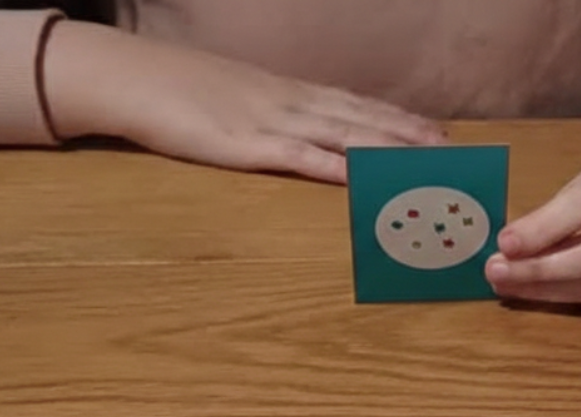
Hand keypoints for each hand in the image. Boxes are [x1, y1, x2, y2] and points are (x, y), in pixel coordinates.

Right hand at [42, 20, 444, 182]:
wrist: (129, 75)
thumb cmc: (181, 90)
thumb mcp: (240, 97)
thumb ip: (276, 115)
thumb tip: (306, 135)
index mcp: (290, 92)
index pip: (357, 104)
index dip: (399, 119)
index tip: (435, 131)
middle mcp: (291, 102)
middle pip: (362, 118)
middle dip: (409, 135)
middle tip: (451, 150)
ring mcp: (271, 121)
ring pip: (343, 135)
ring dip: (387, 149)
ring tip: (426, 162)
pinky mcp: (247, 145)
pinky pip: (299, 157)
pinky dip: (334, 168)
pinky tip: (362, 178)